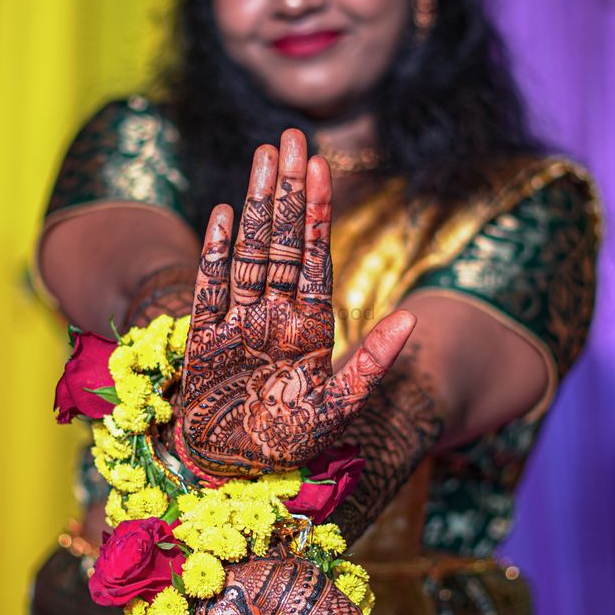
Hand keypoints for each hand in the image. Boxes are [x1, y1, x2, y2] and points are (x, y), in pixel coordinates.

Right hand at [179, 129, 414, 475]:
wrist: (227, 477)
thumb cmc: (285, 448)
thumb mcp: (338, 410)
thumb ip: (371, 366)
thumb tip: (412, 320)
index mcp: (309, 328)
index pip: (315, 258)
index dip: (318, 212)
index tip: (323, 166)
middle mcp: (273, 316)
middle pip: (282, 241)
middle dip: (288, 191)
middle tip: (293, 137)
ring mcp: (237, 322)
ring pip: (249, 251)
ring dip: (257, 205)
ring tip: (263, 156)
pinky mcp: (202, 337)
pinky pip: (210, 285)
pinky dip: (216, 251)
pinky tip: (225, 213)